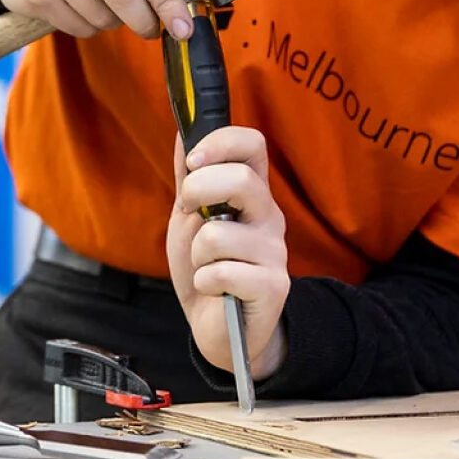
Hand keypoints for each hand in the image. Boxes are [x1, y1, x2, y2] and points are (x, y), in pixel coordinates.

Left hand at [167, 126, 289, 378]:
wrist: (217, 328)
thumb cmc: (205, 267)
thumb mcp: (188, 217)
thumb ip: (188, 178)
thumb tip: (183, 131)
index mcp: (251, 192)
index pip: (253, 144)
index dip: (220, 143)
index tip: (192, 162)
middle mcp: (269, 216)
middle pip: (241, 179)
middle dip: (198, 192)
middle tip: (190, 216)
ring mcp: (275, 251)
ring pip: (218, 233)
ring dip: (197, 255)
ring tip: (206, 268)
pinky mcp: (273, 286)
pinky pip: (221, 272)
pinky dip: (204, 282)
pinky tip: (214, 290)